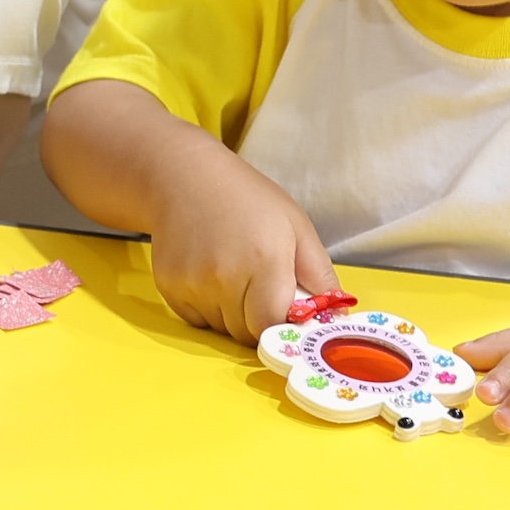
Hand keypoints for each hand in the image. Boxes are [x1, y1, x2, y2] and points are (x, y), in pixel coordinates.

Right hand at [146, 144, 341, 345]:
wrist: (185, 176)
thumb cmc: (248, 198)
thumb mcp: (296, 226)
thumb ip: (320, 274)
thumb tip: (340, 315)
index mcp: (265, 261)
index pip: (273, 326)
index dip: (282, 325)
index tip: (286, 311)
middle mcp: (225, 277)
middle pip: (248, 333)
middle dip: (259, 319)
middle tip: (260, 284)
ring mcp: (193, 284)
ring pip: (222, 328)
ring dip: (232, 313)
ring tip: (232, 272)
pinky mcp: (169, 288)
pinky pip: (196, 320)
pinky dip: (206, 307)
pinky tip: (208, 273)